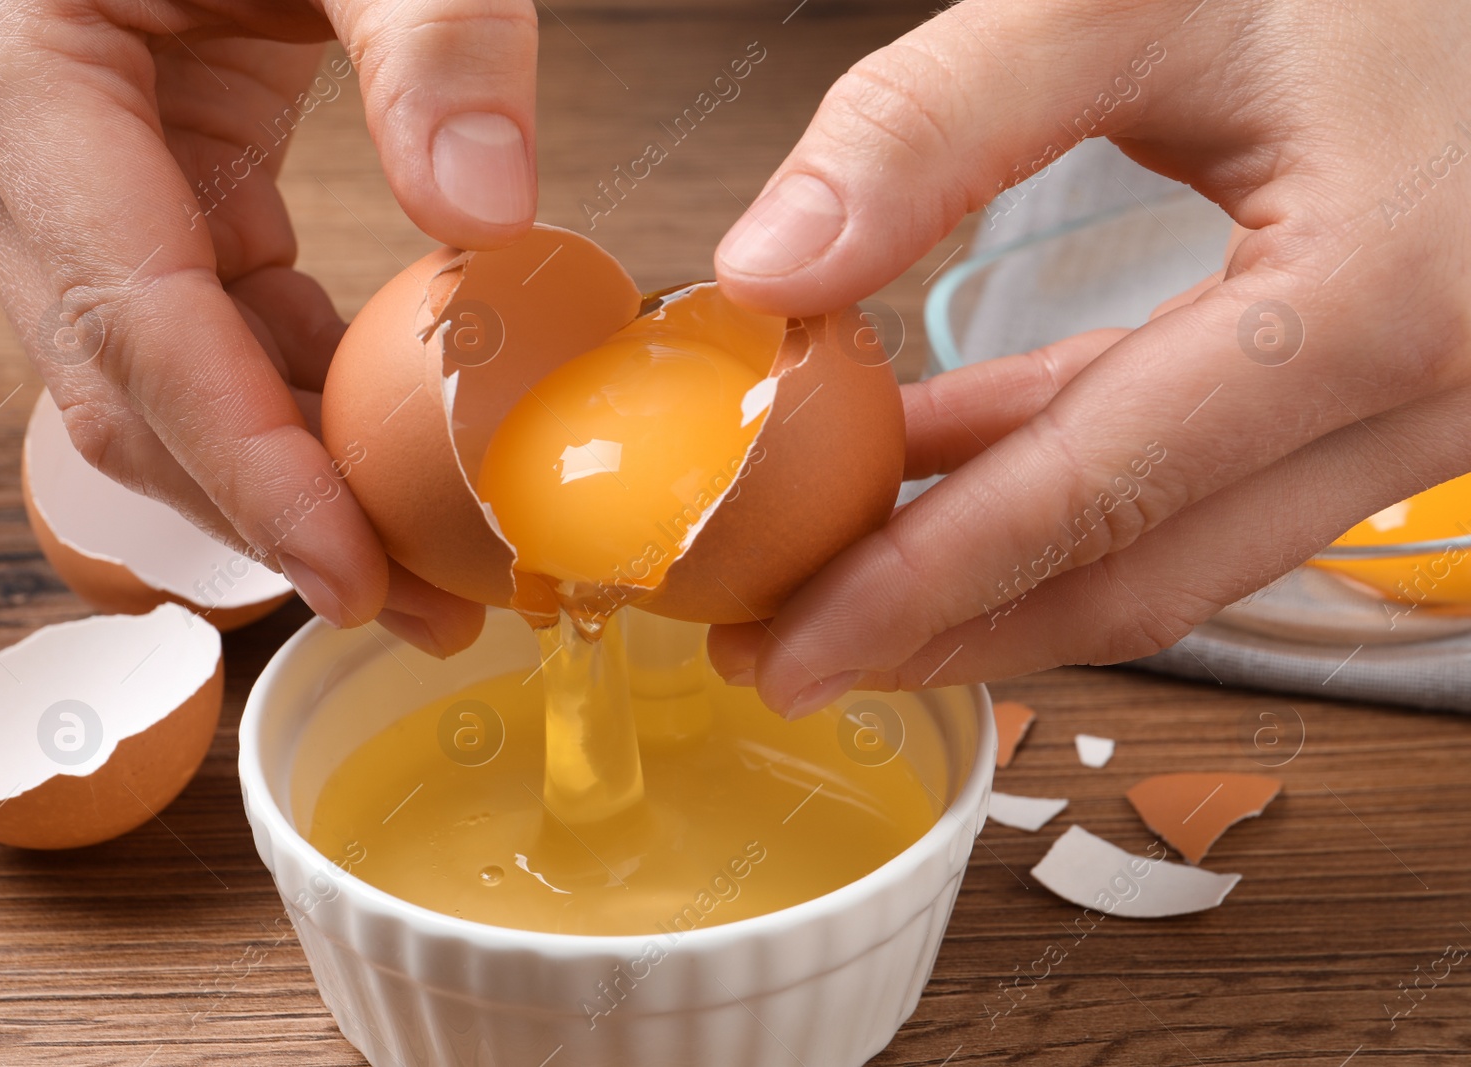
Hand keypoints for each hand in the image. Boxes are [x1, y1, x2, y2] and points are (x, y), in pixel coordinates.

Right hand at [0, 0, 540, 652]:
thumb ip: (432, 38)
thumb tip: (486, 216)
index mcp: (18, 74)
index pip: (140, 325)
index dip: (255, 472)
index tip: (360, 578)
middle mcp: (0, 145)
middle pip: (132, 391)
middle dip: (277, 515)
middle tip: (425, 607)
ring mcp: (51, 180)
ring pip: (160, 386)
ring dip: (292, 484)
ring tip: (429, 565)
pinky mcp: (123, 194)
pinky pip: (203, 333)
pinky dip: (294, 404)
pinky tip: (389, 460)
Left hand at [706, 0, 1470, 715]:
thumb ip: (938, 124)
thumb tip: (770, 270)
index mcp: (1372, 298)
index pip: (1093, 496)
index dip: (922, 587)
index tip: (795, 648)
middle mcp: (1426, 393)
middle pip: (1141, 576)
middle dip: (949, 626)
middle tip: (794, 655)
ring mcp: (1424, 408)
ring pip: (1178, 548)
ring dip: (1002, 569)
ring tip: (844, 575)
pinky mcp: (1390, 389)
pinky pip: (1208, 476)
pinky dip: (1071, 484)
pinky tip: (946, 464)